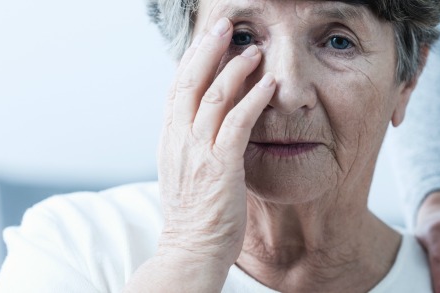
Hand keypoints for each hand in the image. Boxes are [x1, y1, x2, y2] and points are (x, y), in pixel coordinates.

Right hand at [125, 18, 275, 291]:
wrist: (191, 249)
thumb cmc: (194, 215)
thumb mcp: (183, 172)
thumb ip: (190, 144)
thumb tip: (202, 122)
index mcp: (170, 139)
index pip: (177, 88)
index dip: (192, 59)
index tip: (207, 39)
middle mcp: (179, 139)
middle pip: (190, 82)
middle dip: (208, 49)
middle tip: (225, 25)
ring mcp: (198, 151)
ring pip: (213, 97)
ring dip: (235, 69)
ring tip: (254, 50)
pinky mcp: (221, 165)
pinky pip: (238, 123)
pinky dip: (253, 100)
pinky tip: (268, 85)